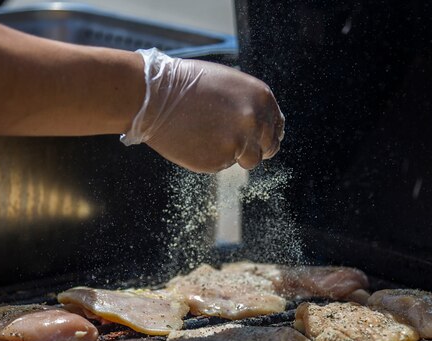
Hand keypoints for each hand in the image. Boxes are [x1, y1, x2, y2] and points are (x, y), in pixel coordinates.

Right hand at [121, 49, 284, 172]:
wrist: (155, 96)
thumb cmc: (188, 85)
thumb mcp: (229, 85)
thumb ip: (250, 105)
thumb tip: (262, 125)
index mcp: (262, 98)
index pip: (277, 126)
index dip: (268, 135)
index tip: (259, 139)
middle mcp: (256, 122)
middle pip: (268, 148)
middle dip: (254, 147)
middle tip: (233, 141)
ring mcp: (239, 143)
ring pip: (248, 161)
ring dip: (235, 155)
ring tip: (210, 137)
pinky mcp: (220, 161)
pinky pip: (223, 164)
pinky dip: (212, 157)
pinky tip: (195, 140)